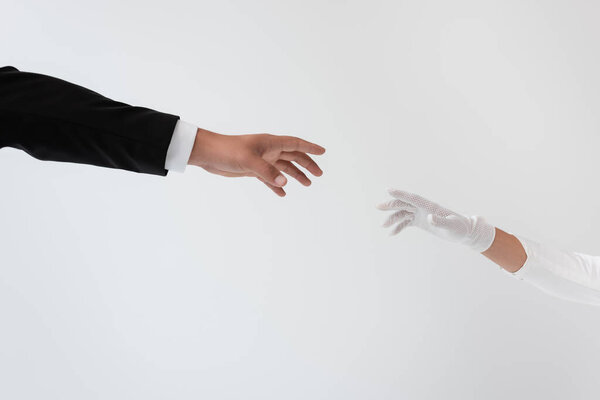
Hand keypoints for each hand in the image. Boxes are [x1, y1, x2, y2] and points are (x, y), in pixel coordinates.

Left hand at [188, 128, 325, 195]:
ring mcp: (261, 160)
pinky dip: (277, 186)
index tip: (323, 152)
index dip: (310, 148)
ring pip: (283, 167)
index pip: (295, 144)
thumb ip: (267, 172)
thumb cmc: (227, 151)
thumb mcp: (248, 161)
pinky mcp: (253, 169)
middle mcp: (268, 150)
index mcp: (270, 143)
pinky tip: (283, 194)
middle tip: (319, 174)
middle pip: (293, 156)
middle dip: (307, 164)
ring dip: (295, 175)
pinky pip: (270, 178)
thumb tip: (284, 184)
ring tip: (307, 184)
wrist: (208, 154)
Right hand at [377, 189, 494, 252]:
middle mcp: (424, 208)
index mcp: (430, 206)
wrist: (464, 232)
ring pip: (403, 213)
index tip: (388, 189)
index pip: (412, 198)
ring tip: (383, 225)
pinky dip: (399, 227)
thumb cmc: (460, 228)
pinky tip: (392, 233)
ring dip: (393, 218)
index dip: (400, 193)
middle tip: (378, 207)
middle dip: (391, 205)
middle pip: (404, 204)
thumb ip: (440, 222)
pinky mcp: (421, 222)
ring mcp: (421, 214)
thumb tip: (429, 218)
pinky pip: (406, 222)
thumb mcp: (451, 226)